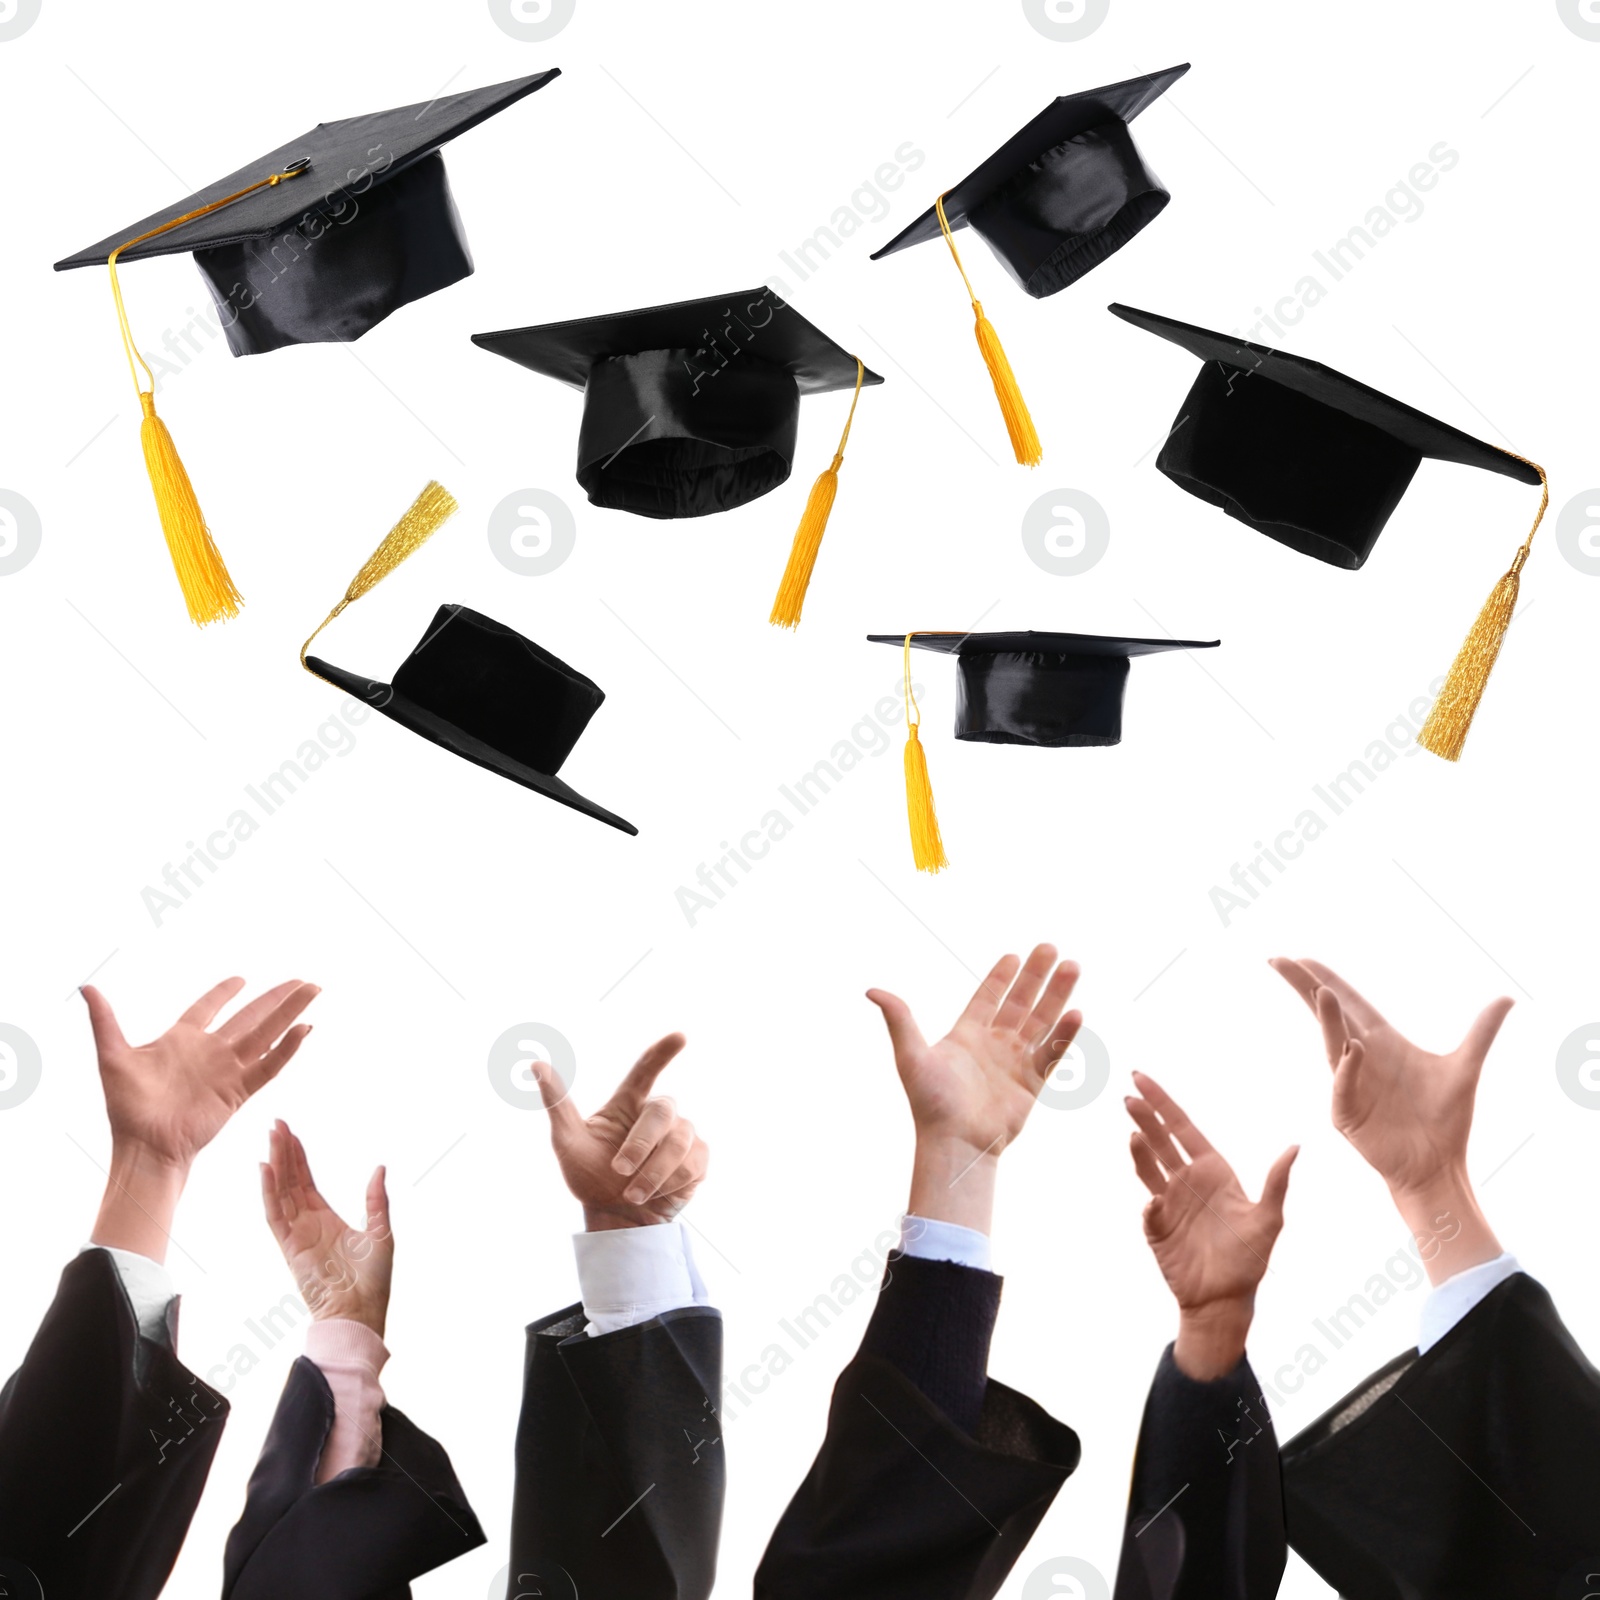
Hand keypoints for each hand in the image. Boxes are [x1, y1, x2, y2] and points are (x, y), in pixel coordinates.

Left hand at [86, 978, 318, 1171]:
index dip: (224, 992)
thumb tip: (87, 987)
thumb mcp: (113, 1056)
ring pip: (266, 1034)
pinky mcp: (238, 1090)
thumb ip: (105, 1021)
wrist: (145, 1146)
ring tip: (312, 991)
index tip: (241, 978)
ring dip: (290, 1012)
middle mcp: (210, 1052)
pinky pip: (268, 1066)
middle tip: (302, 980)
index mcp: (182, 1040)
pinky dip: (287, 1049)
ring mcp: (227, 1070)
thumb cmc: (127, 1108)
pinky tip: (304, 1030)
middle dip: (277, 997)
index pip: (208, 1008)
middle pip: (251, 1016)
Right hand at [261, 1121, 391, 1335]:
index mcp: (325, 1219)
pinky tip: (266, 1169)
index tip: (290, 1133)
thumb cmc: (372, 1281)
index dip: (298, 1158)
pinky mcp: (290, 1247)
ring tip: (272, 1136)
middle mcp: (307, 1224)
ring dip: (276, 1164)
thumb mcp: (380, 1232)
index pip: (306, 1182)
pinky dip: (269, 1192)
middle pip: (290, 1181)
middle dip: (283, 1152)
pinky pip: (275, 1215)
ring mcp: (296, 1235)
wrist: (360, 1313)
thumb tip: (379, 1168)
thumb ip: (376, 1200)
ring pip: (281, 1192)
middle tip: (275, 1124)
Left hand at [534, 1034, 706, 1230]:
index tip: (680, 1037)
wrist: (615, 1220)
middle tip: (619, 1170)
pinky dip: (671, 1183)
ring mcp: (681, 1135)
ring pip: (679, 1141)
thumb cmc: (589, 1177)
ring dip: (653, 1173)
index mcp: (627, 1103)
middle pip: (661, 1111)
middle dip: (640, 1144)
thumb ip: (557, 1103)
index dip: (662, 1053)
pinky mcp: (697, 1159)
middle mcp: (657, 1113)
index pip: (646, 1070)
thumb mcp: (567, 1142)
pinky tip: (658, 1194)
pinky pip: (692, 1164)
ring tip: (633, 1194)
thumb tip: (535, 1064)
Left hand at [868, 944, 1081, 1231]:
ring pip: (1041, 1020)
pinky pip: (1052, 1052)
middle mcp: (993, 1045)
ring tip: (1072, 966)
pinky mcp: (1032, 1083)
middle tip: (1050, 947)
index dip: (1001, 977)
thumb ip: (899, 1019)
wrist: (955, 1143)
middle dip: (1035, 976)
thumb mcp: (911, 1055)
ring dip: (1056, 995)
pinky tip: (1076, 1012)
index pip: (987, 998)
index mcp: (966, 1036)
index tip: (1014, 955)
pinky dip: (1064, 1033)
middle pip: (1020, 1002)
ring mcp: (1015, 1063)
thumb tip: (871, 989)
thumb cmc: (930, 1103)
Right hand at [1126, 1073, 1296, 1377]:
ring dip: (1140, 1148)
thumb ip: (1277, 1182)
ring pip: (1149, 1166)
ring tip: (1132, 1130)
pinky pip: (1149, 1207)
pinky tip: (1155, 1199)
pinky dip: (1150, 1201)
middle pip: (1161, 1140)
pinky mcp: (1156, 1225)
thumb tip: (1296, 1146)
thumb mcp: (1269, 1220)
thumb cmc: (1249, 1260)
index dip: (1163, 1102)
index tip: (1141, 1079)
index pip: (1183, 1128)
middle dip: (1145, 1116)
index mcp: (1213, 1171)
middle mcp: (1188, 1180)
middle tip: (1128, 1093)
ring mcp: (1170, 1202)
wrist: (1224, 1300)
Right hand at [1270, 957, 1507, 1282]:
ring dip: (1327, 1020)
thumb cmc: (1446, 1119)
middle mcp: (1359, 1058)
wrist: (1439, 1166)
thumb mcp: (1466, 1067)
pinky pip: (1345, 1088)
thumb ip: (1481, 1032)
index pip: (1348, 1002)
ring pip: (1333, 1045)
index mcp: (1381, 1042)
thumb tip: (1507, 998)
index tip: (1303, 955)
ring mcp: (1348, 1085)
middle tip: (1280, 960)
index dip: (1326, 978)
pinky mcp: (1348, 1116)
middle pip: (1327, 1015)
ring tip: (1321, 993)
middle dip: (1304, 987)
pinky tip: (1353, 1050)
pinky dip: (1347, 1070)